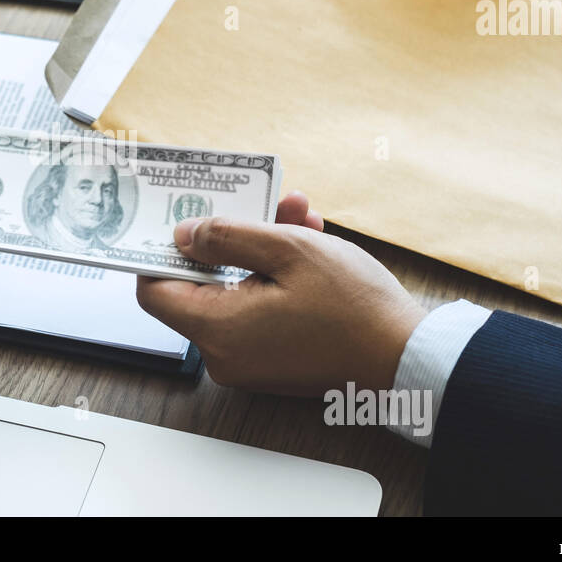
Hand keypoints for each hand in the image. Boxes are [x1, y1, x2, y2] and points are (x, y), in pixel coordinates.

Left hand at [135, 192, 425, 394]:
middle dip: (228, 237)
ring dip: (260, 249)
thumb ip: (226, 238)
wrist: (407, 357)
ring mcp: (249, 361)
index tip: (175, 218)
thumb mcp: (287, 250)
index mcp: (217, 329)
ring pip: (234, 290)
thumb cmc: (354, 308)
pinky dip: (273, 276)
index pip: (154, 290)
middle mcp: (224, 353)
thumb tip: (183, 235)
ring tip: (296, 213)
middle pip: (200, 284)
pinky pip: (256, 309)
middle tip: (252, 201)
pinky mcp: (272, 359)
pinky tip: (306, 241)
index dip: (160, 251)